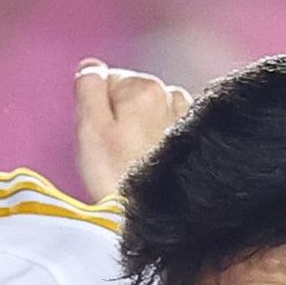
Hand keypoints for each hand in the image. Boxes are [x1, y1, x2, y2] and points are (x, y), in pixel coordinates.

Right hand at [75, 62, 190, 202]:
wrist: (158, 218)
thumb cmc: (119, 177)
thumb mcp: (90, 130)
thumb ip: (88, 89)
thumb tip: (91, 67)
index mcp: (143, 88)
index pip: (107, 81)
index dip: (96, 108)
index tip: (100, 136)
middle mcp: (171, 95)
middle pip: (131, 96)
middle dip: (120, 117)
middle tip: (115, 153)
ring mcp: (187, 117)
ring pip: (151, 112)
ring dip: (141, 129)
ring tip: (135, 162)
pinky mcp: (196, 140)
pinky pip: (168, 130)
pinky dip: (159, 142)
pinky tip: (154, 164)